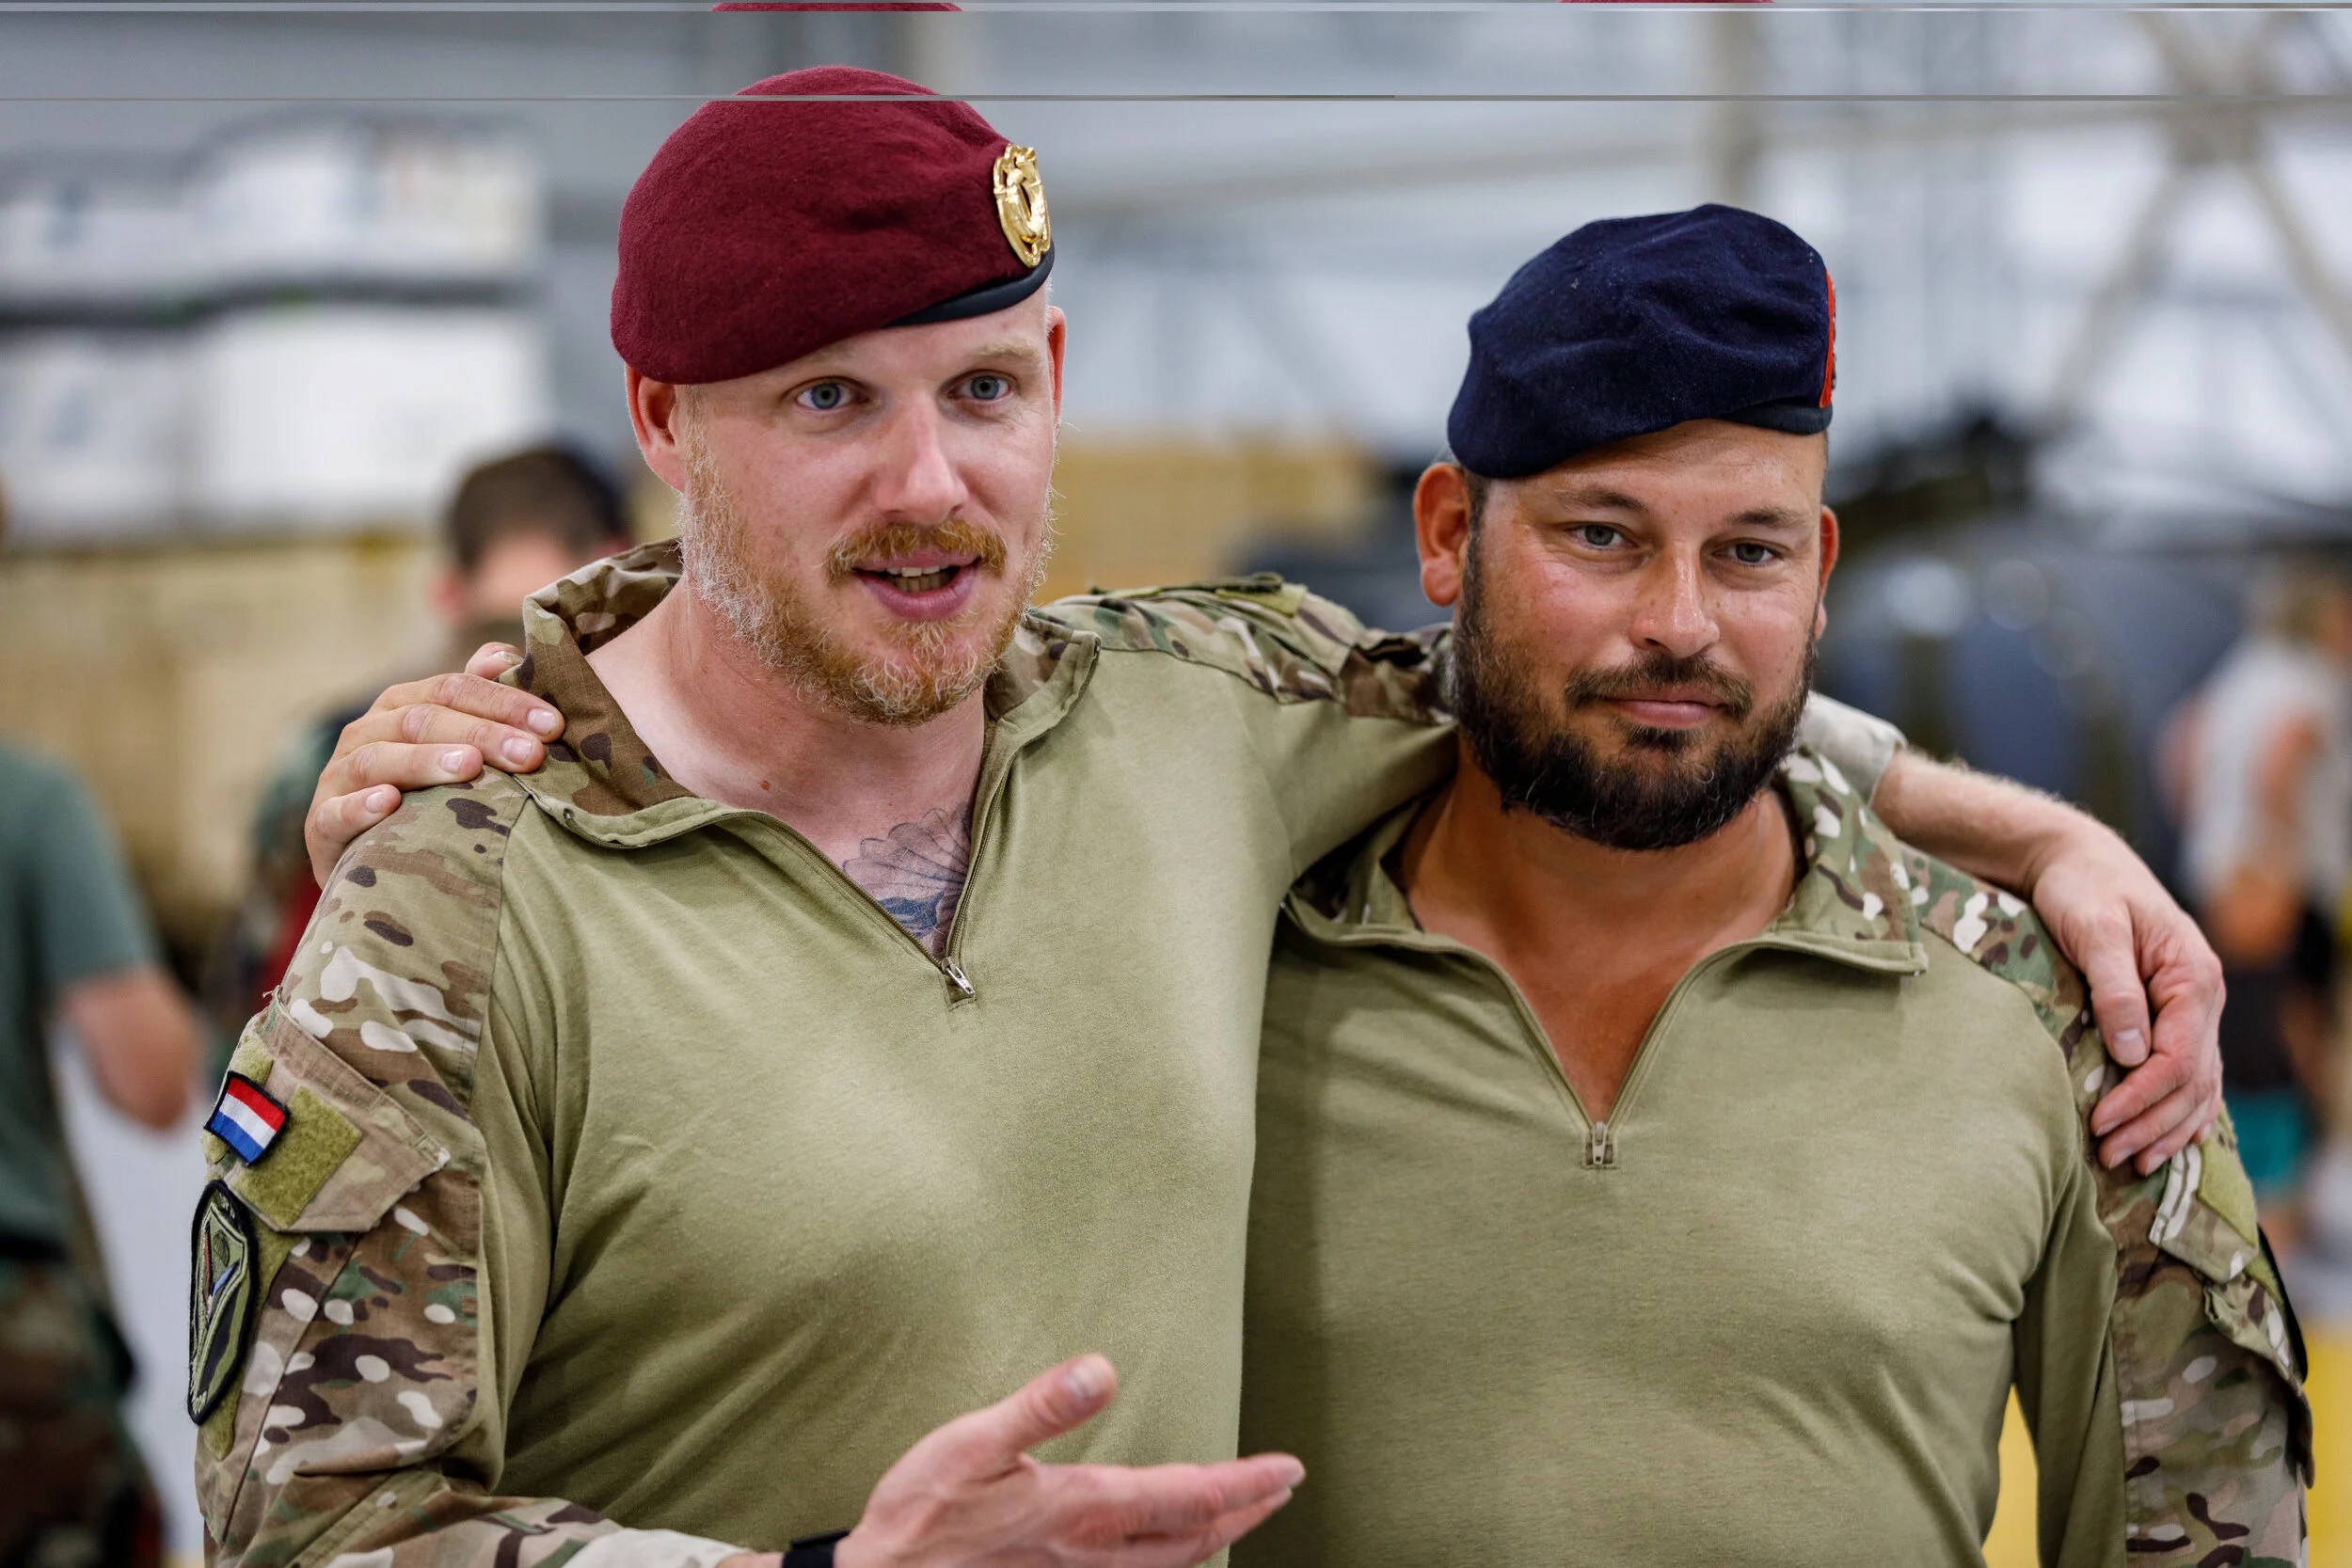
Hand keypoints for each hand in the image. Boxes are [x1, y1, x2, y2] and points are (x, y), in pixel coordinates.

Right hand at [302, 642, 562, 885]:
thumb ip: (478, 698)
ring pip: (379, 759)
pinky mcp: (321, 824)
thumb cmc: (425, 794)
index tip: (553, 725)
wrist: (366, 859)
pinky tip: (389, 804)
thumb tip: (505, 657)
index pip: (454, 689)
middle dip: (481, 734)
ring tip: (468, 767)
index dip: (504, 702)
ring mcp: (339, 777)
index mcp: (401, 706)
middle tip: (530, 754)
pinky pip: (336, 812)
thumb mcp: (453, 743)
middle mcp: (367, 733)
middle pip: (423, 720)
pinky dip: (361, 807)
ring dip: (424, 761)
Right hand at [835, 1355, 1299, 1567]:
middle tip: (1283, 1487)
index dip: (1249, 1482)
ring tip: (1240, 1514)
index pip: (1191, 1495)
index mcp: (1086, 1510)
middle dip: (1246, 1511)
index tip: (1291, 1468)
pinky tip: (1168, 1551)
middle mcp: (1096, 1554)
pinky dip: (1172, 1562)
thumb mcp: (973, 1443)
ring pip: (1172, 1566)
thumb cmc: (923, 1514)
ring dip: (1215, 1537)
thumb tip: (1100, 1368)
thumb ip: (1042, 1406)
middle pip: (1196, 1537)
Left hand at [2022, 823, 2225, 1173]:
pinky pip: (2189, 1075)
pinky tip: (2159, 1141)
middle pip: (2192, 1081)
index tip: (2102, 1123)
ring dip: (2165, 1128)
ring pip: (2197, 1086)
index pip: (2179, 1057)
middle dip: (2151, 1123)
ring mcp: (2193, 1009)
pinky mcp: (2173, 1016)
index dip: (2143, 1097)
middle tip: (2108, 1155)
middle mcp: (2203, 997)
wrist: (2078, 862)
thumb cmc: (2082, 889)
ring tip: (2129, 1161)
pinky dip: (2176, 1112)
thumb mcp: (2094, 930)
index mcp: (2192, 976)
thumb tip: (2133, 1055)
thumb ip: (2115, 989)